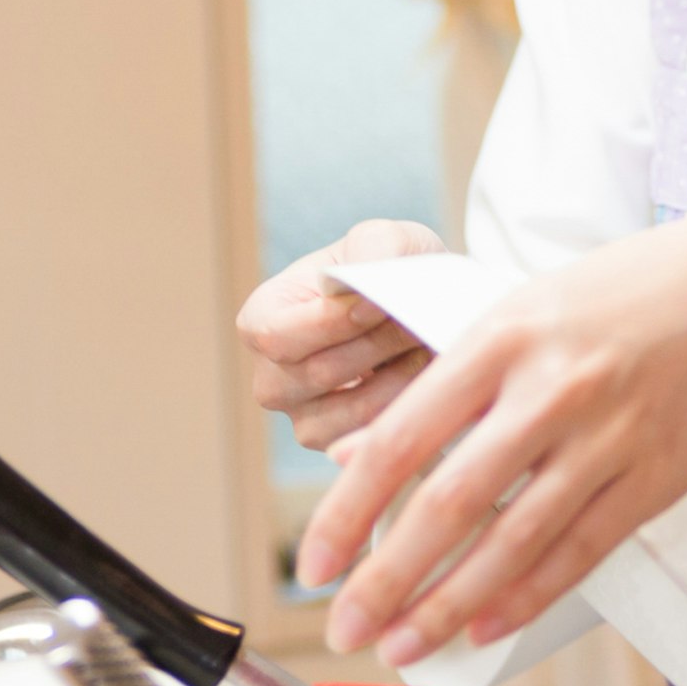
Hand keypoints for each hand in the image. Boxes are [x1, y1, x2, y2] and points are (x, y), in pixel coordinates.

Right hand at [236, 219, 445, 450]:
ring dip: (399, 376)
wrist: (417, 309)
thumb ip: (374, 246)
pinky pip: (378, 436)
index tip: (379, 301)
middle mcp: (271, 379)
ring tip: (425, 343)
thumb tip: (368, 285)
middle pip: (318, 373)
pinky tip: (427, 372)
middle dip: (376, 345)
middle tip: (417, 319)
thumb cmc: (390, 268)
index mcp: (259, 321)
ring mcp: (305, 420)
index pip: (277, 335)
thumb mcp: (384, 238)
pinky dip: (410, 404)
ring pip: (352, 410)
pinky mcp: (345, 448)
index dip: (329, 322)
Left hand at [300, 198, 686, 663]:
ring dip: (450, 605)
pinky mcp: (653, 477)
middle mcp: (548, 391)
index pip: (401, 439)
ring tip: (406, 643)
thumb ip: (441, 387)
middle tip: (346, 624)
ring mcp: (605, 439)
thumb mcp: (514, 315)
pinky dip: (527, 596)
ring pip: (513, 541)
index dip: (349, 511)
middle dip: (387, 577)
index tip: (315, 562)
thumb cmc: (617, 295)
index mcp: (498, 340)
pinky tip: (486, 625)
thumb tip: (359, 455)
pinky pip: (579, 551)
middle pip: (450, 503)